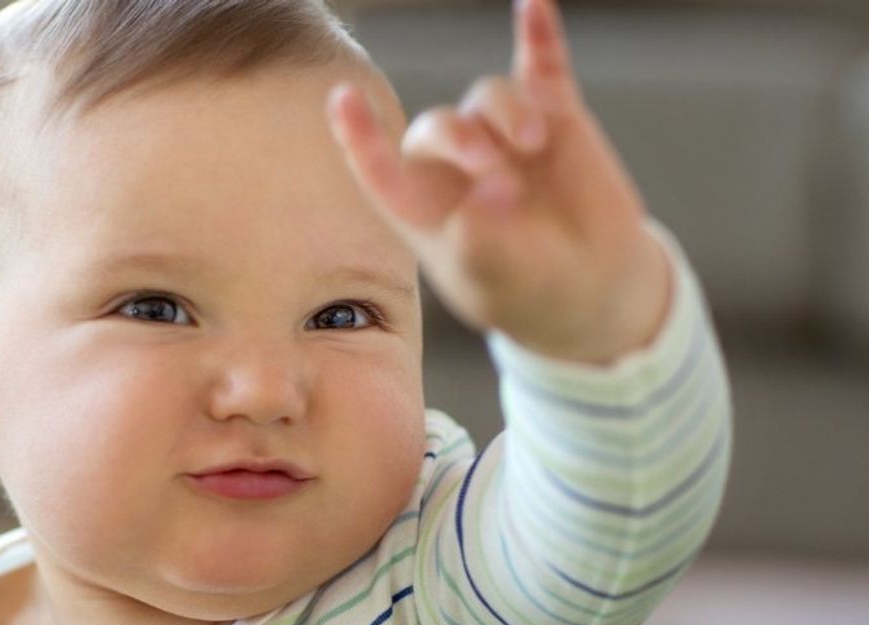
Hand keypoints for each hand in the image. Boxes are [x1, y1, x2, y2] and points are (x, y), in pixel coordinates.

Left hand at [328, 0, 670, 363]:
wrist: (592, 281)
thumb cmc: (526, 286)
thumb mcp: (499, 279)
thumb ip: (481, 246)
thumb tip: (479, 200)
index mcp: (422, 208)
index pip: (379, 169)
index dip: (359, 136)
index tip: (343, 98)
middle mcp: (455, 164)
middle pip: (440, 126)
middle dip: (465, 144)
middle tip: (501, 185)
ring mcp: (503, 135)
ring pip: (489, 97)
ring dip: (507, 115)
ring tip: (533, 148)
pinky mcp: (553, 114)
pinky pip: (541, 65)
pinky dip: (539, 36)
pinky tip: (534, 5)